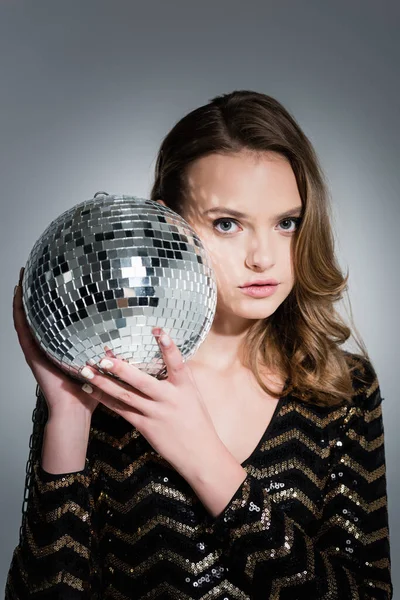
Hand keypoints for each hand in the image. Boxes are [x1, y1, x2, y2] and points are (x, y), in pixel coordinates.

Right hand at [13, 267, 99, 418]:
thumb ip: (113, 348)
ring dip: (24, 299)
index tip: (60, 281)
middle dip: (39, 295)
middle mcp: (50, 346)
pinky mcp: (33, 355)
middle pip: (41, 316)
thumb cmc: (91, 393)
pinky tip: (18, 298)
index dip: (58, 302)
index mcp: (65, 348)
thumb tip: (131, 331)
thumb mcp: (106, 364)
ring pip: (28, 319)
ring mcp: (39, 350)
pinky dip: (19, 314)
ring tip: (24, 276)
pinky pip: (23, 331)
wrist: (75, 411)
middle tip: (37, 271)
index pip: (60, 320)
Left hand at [79, 328, 218, 477]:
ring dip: (104, 383)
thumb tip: (171, 351)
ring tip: (86, 371)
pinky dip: (104, 399)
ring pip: (125, 396)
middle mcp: (168, 399)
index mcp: (184, 387)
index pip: (177, 363)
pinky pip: (121, 410)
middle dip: (121, 369)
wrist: (199, 454)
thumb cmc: (197, 420)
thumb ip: (181, 375)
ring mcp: (154, 413)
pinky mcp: (144, 426)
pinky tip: (90, 389)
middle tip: (103, 357)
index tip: (158, 331)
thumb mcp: (193, 394)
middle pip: (142, 382)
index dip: (169, 347)